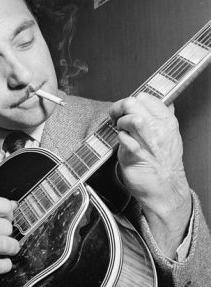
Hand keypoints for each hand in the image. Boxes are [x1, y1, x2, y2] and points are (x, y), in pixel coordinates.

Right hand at [0, 196, 19, 286]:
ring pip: (6, 244)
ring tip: (8, 249)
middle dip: (8, 233)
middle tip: (3, 236)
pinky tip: (1, 263)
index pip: (4, 205)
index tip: (6, 219)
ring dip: (11, 248)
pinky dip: (4, 266)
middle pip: (6, 226)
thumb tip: (12, 205)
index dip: (9, 213)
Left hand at [109, 93, 191, 257]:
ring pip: (131, 118)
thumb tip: (155, 101)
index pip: (144, 97)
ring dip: (120, 124)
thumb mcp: (168, 134)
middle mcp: (159, 129)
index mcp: (166, 121)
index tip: (124, 111)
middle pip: (133, 103)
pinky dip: (119, 140)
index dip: (130, 101)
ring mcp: (148, 142)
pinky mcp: (136, 156)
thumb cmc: (163, 163)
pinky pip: (124, 139)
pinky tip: (123, 145)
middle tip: (116, 119)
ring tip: (121, 132)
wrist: (165, 189)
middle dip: (119, 109)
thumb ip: (161, 117)